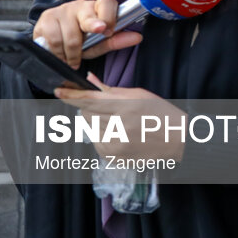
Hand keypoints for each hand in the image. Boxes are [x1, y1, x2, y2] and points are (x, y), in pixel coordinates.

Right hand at [33, 0, 143, 68]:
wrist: (52, 40)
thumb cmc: (81, 40)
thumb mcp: (99, 42)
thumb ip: (116, 40)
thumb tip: (138, 37)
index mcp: (96, 7)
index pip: (106, 3)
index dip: (109, 16)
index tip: (108, 29)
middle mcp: (79, 6)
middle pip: (87, 16)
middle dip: (93, 25)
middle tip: (100, 31)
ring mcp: (60, 11)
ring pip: (70, 35)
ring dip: (73, 52)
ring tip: (73, 58)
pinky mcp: (44, 20)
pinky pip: (53, 40)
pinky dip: (59, 53)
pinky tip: (61, 56)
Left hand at [55, 73, 186, 160]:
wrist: (178, 140)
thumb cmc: (162, 114)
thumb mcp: (140, 95)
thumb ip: (112, 90)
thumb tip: (90, 80)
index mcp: (128, 107)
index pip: (91, 100)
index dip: (72, 96)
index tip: (59, 91)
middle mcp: (120, 126)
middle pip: (88, 114)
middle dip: (91, 109)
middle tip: (110, 108)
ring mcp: (116, 144)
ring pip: (90, 129)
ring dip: (98, 123)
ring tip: (119, 123)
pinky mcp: (114, 157)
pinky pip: (96, 142)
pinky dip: (102, 137)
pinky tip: (120, 134)